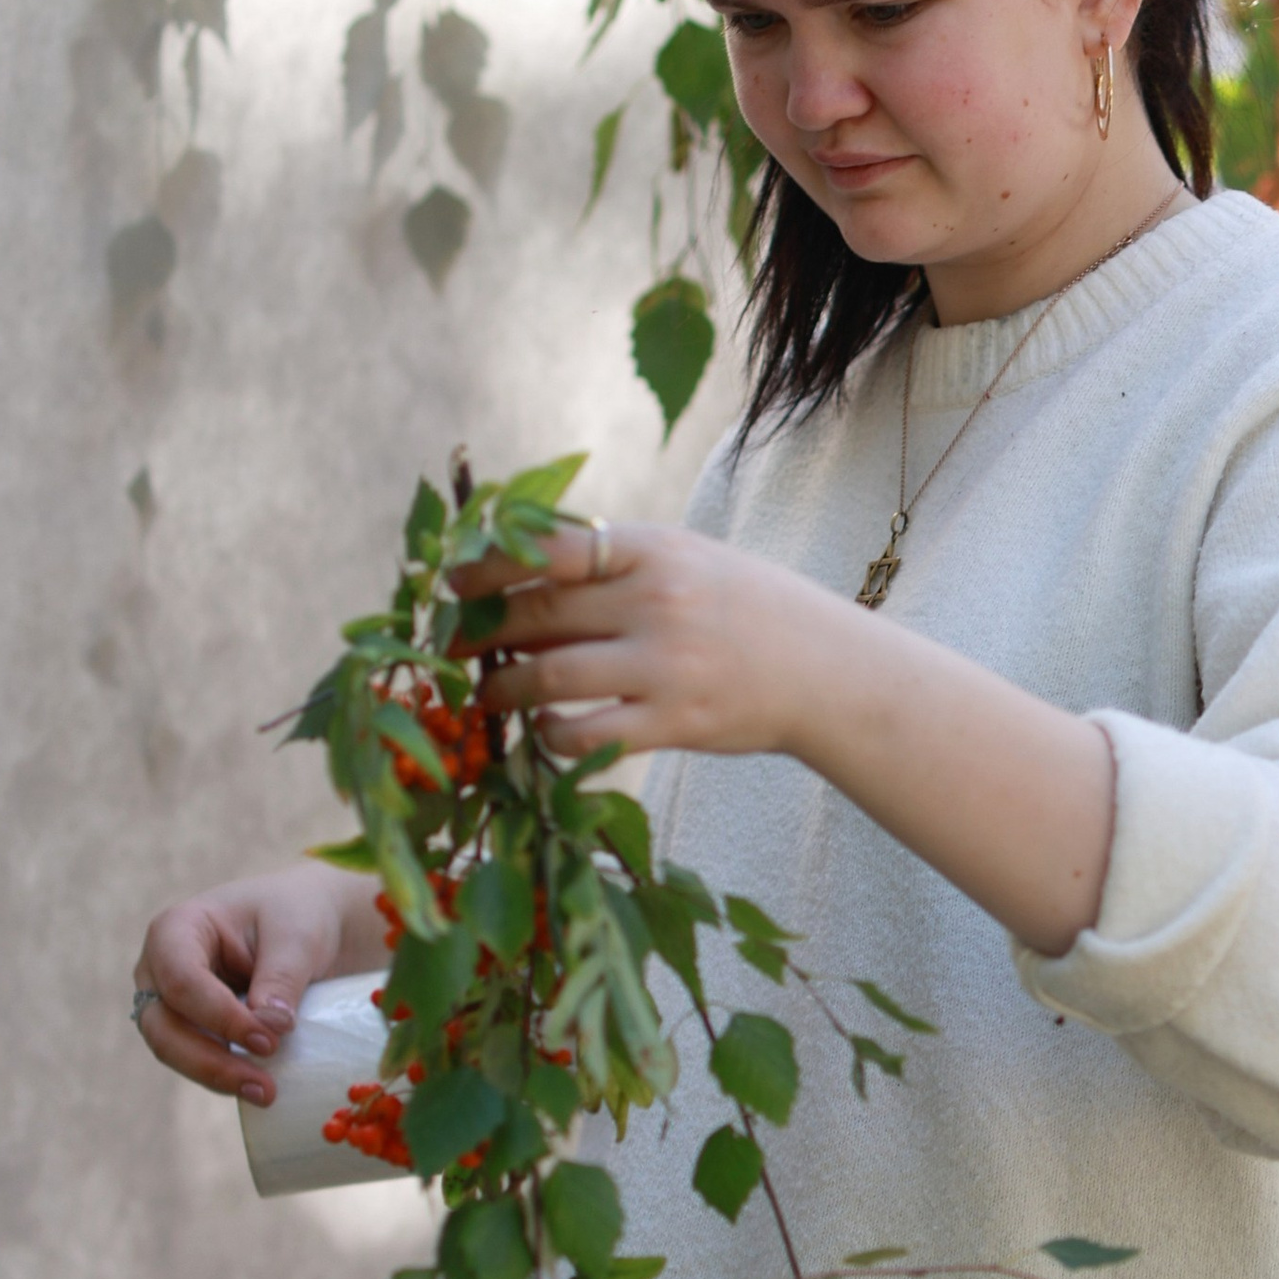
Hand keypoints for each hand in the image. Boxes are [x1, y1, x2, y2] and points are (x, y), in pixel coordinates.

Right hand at [130, 859, 384, 1103]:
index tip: (269, 1040)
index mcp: (176, 929)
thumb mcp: (298, 935)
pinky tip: (260, 1088)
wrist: (310, 923)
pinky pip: (196, 1060)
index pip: (181, 980)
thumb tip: (269, 1025)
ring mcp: (170, 1002)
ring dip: (216, 1076)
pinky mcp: (191, 1029)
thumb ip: (281, 977)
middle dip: (210, 1061)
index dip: (219, 1016)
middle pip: (164, 1026)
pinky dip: (224, 1076)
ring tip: (267, 1093)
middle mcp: (160, 969)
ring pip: (173, 1051)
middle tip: (263, 1086)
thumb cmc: (297, 915)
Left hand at [469, 519, 1114, 956]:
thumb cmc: (746, 609)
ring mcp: (665, 662)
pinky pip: (584, 733)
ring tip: (483, 697)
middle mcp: (657, 598)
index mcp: (655, 546)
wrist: (827, 671)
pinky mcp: (673, 721)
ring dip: (500, 690)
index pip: (551, 544)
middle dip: (480, 631)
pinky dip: (548, 734)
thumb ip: (617, 557)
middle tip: (451, 647)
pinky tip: (540, 730)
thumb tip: (519, 557)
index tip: (451, 581)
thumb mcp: (689, 559)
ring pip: (547, 674)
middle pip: (537, 609)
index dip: (489, 563)